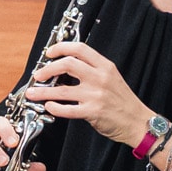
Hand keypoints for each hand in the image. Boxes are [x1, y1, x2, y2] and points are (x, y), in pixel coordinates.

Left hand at [22, 41, 153, 147]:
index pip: (79, 49)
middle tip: (38, 75)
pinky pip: (67, 109)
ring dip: (42, 91)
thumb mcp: (112, 78)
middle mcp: (100, 78)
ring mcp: (96, 95)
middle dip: (47, 69)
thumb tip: (67, 67)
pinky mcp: (93, 112)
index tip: (49, 53)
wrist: (139, 122)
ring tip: (32, 93)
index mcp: (105, 66)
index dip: (60, 48)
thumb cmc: (124, 102)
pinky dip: (54, 108)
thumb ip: (93, 70)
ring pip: (61, 89)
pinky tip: (49, 106)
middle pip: (67, 64)